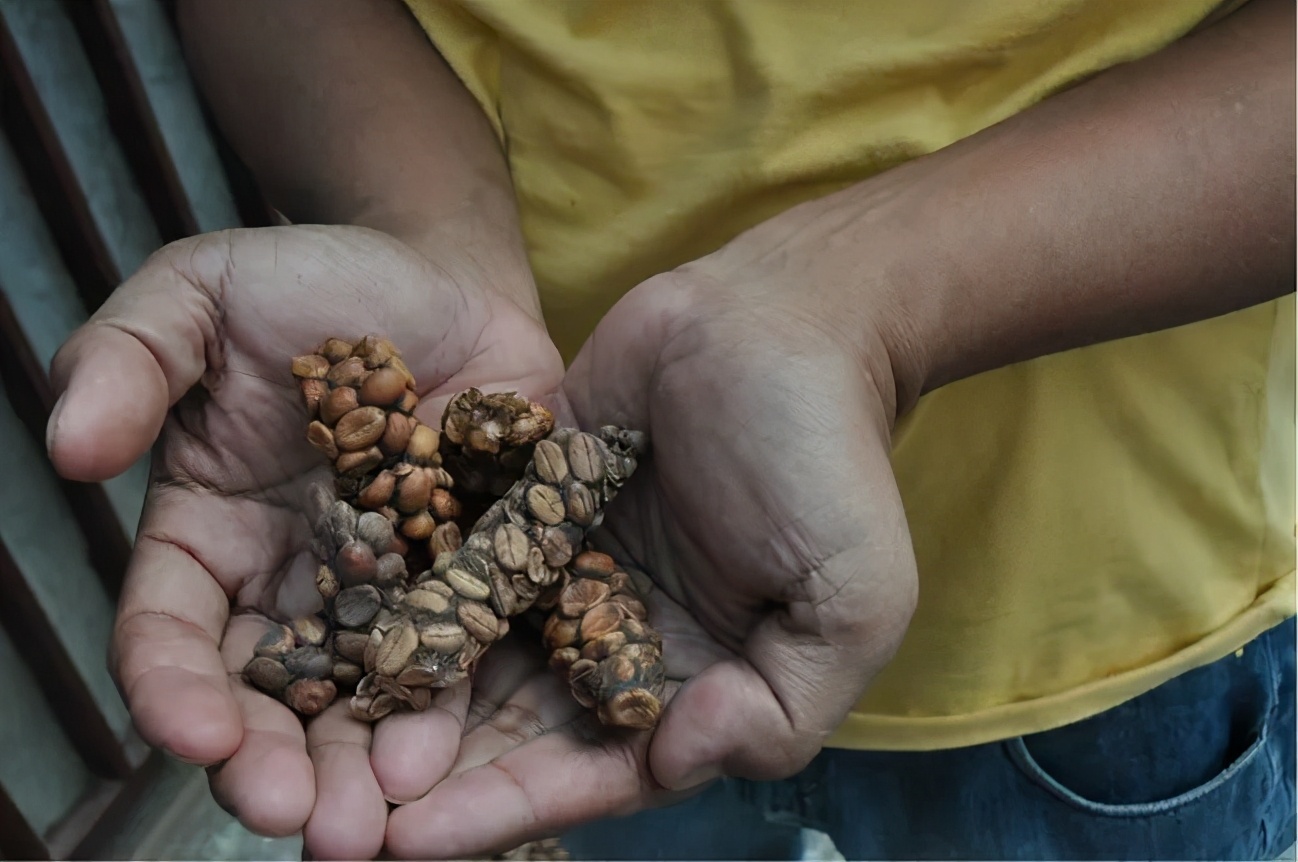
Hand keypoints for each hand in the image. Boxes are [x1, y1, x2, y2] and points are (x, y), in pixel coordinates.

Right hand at [47, 225, 562, 859]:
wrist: (443, 278)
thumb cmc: (313, 283)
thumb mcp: (200, 292)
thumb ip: (128, 359)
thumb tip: (69, 449)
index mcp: (208, 538)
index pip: (173, 632)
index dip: (173, 689)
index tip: (193, 736)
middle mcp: (293, 586)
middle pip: (269, 698)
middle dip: (274, 766)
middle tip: (299, 823)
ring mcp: (388, 594)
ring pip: (363, 704)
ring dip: (363, 774)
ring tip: (375, 834)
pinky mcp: (473, 583)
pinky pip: (461, 659)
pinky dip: (451, 713)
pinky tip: (452, 765)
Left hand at [383, 229, 918, 856]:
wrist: (778, 314)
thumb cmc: (825, 458)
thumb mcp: (853, 600)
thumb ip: (782, 705)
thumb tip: (678, 759)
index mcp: (690, 676)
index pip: (591, 768)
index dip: (508, 810)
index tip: (415, 845)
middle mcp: (613, 631)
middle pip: (511, 722)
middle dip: (431, 771)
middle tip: (330, 814)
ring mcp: (560, 563)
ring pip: (468, 645)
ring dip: (401, 694)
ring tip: (313, 731)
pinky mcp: (519, 496)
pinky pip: (451, 549)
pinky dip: (399, 586)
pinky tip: (326, 619)